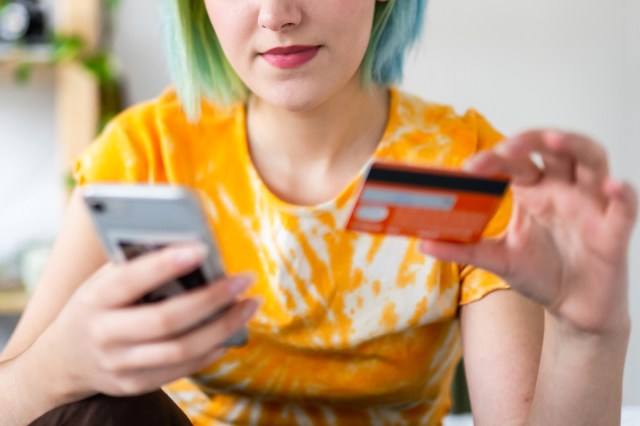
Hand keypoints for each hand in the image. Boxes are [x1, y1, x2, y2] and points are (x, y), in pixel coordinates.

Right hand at [33, 243, 256, 400]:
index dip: (166, 265)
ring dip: (223, 327)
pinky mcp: (135, 384)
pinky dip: (212, 349)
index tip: (201, 248)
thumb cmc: (95, 305)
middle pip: (166, 320)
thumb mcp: (103, 280)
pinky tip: (231, 331)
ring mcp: (119, 365)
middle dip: (212, 298)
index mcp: (94, 299)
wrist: (62, 359)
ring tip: (249, 304)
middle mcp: (104, 334)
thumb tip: (191, 245)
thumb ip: (137, 266)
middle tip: (244, 280)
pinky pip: (182, 369)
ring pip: (181, 349)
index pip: (131, 280)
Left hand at [420, 130, 637, 333]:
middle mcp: (563, 190)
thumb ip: (463, 250)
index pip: (516, 162)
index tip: (469, 168)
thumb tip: (423, 244)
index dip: (495, 158)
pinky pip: (624, 206)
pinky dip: (622, 193)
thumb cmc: (540, 274)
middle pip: (554, 148)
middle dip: (531, 141)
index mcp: (534, 191)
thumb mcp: (498, 260)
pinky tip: (610, 186)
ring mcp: (591, 205)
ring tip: (554, 141)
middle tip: (506, 149)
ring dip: (575, 146)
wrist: (573, 308)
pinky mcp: (614, 229)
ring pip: (592, 160)